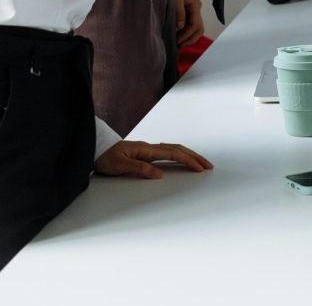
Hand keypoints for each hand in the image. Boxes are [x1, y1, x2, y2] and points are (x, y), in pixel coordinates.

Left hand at [95, 140, 213, 178]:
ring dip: (189, 155)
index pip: (173, 154)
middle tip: (208, 165)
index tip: (200, 168)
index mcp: (146, 150)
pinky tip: (183, 159)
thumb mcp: (119, 166)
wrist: (93, 150)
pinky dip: (180, 155)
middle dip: (195, 157)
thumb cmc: (103, 158)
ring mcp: (148, 149)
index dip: (188, 161)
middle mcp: (149, 148)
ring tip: (200, 163)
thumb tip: (160, 174)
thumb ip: (140, 169)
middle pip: (178, 149)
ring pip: (174, 149)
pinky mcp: (145, 153)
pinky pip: (168, 152)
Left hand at [173, 0, 203, 47]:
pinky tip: (179, 37)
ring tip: (179, 44)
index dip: (187, 34)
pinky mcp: (189, 13)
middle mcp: (196, 10)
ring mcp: (194, 12)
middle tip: (180, 45)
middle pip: (199, 29)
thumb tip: (180, 26)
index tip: (178, 40)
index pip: (195, 24)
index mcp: (195, 5)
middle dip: (190, 39)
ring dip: (189, 37)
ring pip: (197, 29)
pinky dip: (187, 34)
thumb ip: (178, 11)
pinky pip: (192, 26)